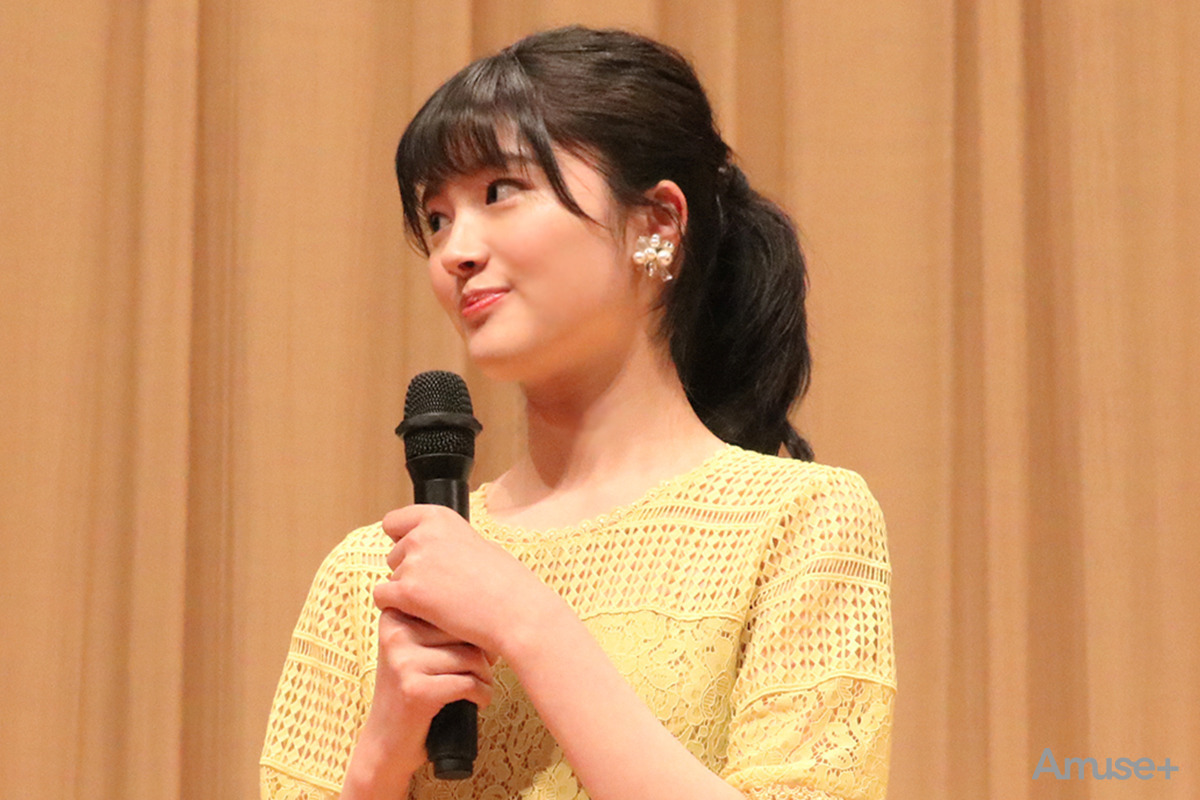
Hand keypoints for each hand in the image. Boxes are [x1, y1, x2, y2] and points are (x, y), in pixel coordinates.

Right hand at [347, 605, 495, 790]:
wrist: (386, 742)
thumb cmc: (411, 689)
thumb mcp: (416, 648)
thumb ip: (440, 625)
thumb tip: (492, 616)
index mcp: (394, 615)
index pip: (451, 607)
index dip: (473, 627)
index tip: (479, 647)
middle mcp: (394, 633)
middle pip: (463, 629)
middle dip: (484, 652)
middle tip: (483, 670)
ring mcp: (402, 661)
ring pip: (470, 656)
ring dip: (486, 675)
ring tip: (481, 686)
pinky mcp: (414, 689)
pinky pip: (468, 683)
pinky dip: (482, 694)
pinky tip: (479, 701)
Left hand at [380, 504, 553, 656]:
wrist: (516, 611)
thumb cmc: (506, 582)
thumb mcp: (477, 543)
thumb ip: (447, 541)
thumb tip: (428, 547)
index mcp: (439, 517)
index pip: (393, 522)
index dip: (402, 539)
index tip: (414, 553)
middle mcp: (422, 534)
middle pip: (393, 554)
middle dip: (409, 571)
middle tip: (440, 587)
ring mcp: (413, 562)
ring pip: (390, 578)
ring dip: (407, 592)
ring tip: (440, 604)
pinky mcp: (407, 592)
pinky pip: (383, 598)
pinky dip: (398, 608)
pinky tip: (424, 614)